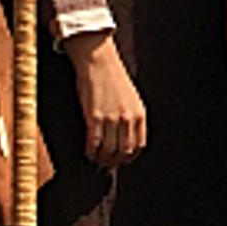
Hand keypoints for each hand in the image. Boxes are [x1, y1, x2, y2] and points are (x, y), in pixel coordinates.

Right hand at [68, 35, 146, 167]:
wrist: (99, 61)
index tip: (123, 160)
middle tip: (107, 164)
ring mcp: (111, 119)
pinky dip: (90, 152)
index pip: (138, 145)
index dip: (130, 157)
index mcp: (139, 114)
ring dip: (102, 160)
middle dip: (115, 161)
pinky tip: (88, 153)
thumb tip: (125, 136)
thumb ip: (131, 116)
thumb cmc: (113, 77)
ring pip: (109, 151)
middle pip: (124, 151)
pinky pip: (93, 143)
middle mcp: (127, 118)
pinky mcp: (94, 117)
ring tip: (96, 161)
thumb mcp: (131, 98)